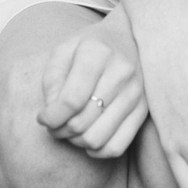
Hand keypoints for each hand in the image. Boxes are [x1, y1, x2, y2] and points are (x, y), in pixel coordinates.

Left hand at [36, 6, 147, 157]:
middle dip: (60, 130)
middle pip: (82, 122)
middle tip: (55, 124)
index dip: (51, 117)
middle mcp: (121, 71)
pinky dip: (97, 151)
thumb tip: (51, 116)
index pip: (71, 100)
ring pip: (98, 138)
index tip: (43, 117)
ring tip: (71, 129)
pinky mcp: (144, 109)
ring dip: (76, 142)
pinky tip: (89, 137)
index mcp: (98, 52)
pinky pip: (117, 147)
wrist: (129, 36)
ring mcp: (136, 91)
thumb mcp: (64, 50)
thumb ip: (52, 81)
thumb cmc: (90, 45)